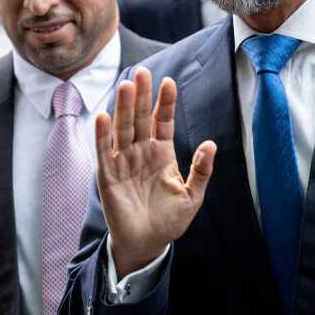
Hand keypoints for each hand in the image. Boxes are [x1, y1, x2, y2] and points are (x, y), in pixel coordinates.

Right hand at [96, 67, 215, 276]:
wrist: (148, 242)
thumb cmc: (170, 219)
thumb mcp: (192, 195)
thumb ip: (201, 170)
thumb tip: (211, 144)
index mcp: (162, 153)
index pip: (163, 122)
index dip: (165, 103)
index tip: (169, 82)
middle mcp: (141, 152)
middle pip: (141, 118)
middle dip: (142, 96)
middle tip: (143, 71)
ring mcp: (124, 161)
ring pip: (123, 129)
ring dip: (124, 108)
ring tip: (126, 86)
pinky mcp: (108, 175)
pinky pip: (105, 151)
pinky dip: (103, 135)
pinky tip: (104, 116)